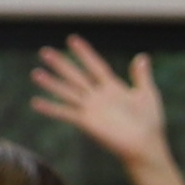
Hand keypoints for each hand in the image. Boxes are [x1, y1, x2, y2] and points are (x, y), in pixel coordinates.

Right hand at [30, 35, 171, 169]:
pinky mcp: (86, 122)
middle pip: (76, 76)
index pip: (95, 65)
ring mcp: (90, 109)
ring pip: (67, 92)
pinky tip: (35, 102)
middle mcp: (98, 96)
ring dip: (51, 83)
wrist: (146, 145)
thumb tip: (142, 56)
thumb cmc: (150, 123)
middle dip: (61, 64)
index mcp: (112, 87)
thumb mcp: (147, 94)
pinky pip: (66, 113)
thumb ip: (141, 76)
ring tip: (35, 73)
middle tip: (44, 52)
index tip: (72, 39)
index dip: (84, 53)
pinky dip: (51, 108)